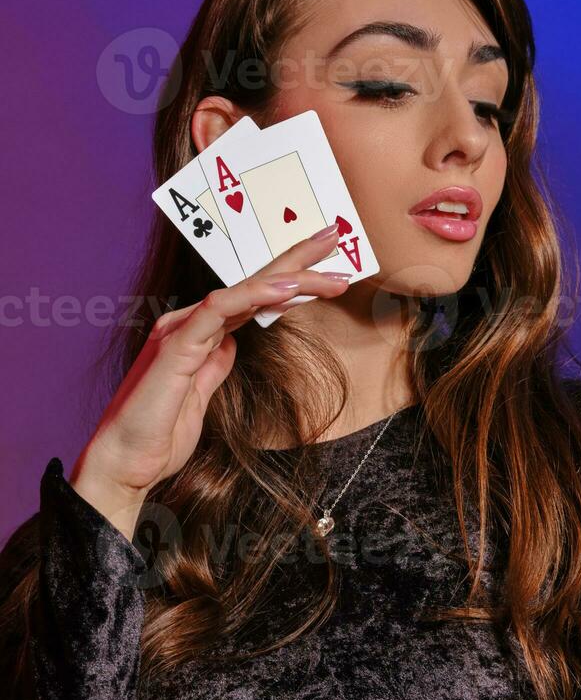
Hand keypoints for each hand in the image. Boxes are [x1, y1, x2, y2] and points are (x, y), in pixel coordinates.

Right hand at [70, 223, 349, 502]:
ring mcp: (182, 330)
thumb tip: (232, 344)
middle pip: (254, 283)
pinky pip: (218, 310)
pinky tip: (286, 288)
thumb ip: (216, 364)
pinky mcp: (176, 346)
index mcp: (200, 332)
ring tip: (330, 274)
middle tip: (334, 235)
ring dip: (290, 277)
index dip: (291, 277)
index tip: (329, 266)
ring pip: (243, 290)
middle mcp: (191, 322)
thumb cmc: (161, 432)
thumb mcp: (203, 394)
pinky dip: (253, 295)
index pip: (253, 296)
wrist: (126, 463)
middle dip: (297, 259)